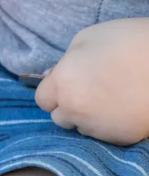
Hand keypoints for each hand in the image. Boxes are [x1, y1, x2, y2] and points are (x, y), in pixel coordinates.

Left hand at [35, 18, 148, 146]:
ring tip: (113, 96)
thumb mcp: (90, 37)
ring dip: (89, 116)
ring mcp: (96, 127)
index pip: (42, 99)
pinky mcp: (118, 138)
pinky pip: (104, 135)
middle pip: (59, 116)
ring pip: (81, 127)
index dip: (55, 90)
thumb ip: (66, 59)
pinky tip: (125, 107)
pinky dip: (110, 124)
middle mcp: (74, 109)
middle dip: (70, 105)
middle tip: (94, 89)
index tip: (70, 83)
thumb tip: (53, 76)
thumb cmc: (132, 41)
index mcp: (63, 83)